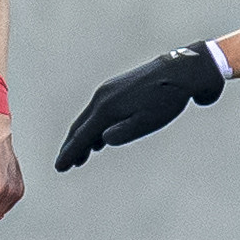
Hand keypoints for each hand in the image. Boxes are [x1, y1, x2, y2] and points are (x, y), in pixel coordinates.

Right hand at [54, 45, 224, 172]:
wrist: (180, 71)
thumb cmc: (166, 100)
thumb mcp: (147, 122)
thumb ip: (123, 133)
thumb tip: (102, 139)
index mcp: (106, 108)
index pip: (82, 136)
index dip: (70, 153)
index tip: (59, 168)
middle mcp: (102, 98)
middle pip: (80, 127)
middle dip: (71, 147)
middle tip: (64, 165)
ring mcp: (108, 91)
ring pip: (88, 119)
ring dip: (82, 139)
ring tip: (80, 157)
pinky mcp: (116, 88)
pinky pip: (98, 112)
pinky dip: (93, 127)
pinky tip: (99, 139)